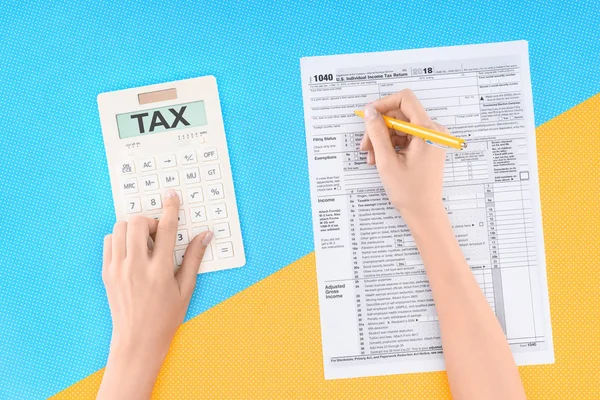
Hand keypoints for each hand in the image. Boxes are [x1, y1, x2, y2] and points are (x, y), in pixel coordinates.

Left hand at [98, 189, 212, 399]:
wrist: (137, 340)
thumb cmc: (166, 317)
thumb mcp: (186, 288)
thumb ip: (194, 258)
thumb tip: (206, 235)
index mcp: (160, 271)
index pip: (165, 229)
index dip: (170, 208)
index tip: (171, 195)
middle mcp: (136, 267)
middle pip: (137, 223)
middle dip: (149, 220)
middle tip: (158, 233)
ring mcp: (118, 269)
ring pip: (120, 228)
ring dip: (134, 227)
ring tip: (145, 242)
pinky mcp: (107, 273)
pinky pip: (109, 241)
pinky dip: (120, 238)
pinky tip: (132, 250)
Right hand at [360, 89, 447, 221]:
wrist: (424, 212)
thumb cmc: (409, 191)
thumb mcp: (386, 161)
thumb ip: (377, 133)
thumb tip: (370, 112)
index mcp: (427, 131)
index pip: (405, 99)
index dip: (384, 104)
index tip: (368, 116)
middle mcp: (432, 130)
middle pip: (400, 114)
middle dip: (380, 127)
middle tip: (365, 145)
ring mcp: (430, 138)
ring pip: (400, 126)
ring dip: (383, 139)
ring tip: (372, 158)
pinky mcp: (426, 146)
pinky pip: (405, 137)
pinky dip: (391, 145)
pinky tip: (381, 160)